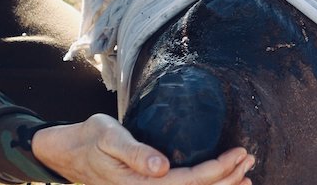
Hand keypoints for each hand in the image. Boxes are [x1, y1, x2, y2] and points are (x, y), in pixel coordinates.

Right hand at [32, 113, 254, 184]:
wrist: (67, 152)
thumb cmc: (89, 138)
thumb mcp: (108, 137)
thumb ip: (134, 152)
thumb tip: (161, 167)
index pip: (189, 182)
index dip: (218, 170)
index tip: (239, 153)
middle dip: (227, 180)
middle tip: (249, 160)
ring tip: (245, 176)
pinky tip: (220, 184)